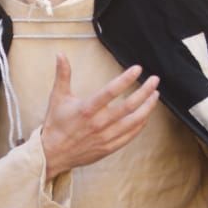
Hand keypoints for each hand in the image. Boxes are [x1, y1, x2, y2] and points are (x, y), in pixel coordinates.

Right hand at [41, 56, 159, 178]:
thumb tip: (60, 54)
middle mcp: (98, 123)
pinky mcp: (109, 147)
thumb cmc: (56, 124)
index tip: (138, 69)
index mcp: (87, 109)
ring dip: (147, 107)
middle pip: (129, 106)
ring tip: (155, 95)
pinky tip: (146, 115)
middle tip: (155, 80)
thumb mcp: (58, 97)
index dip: (126, 79)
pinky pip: (130, 135)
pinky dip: (141, 124)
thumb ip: (63, 75)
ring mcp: (106, 137)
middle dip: (145, 92)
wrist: (53, 154)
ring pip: (134, 121)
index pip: (111, 91)